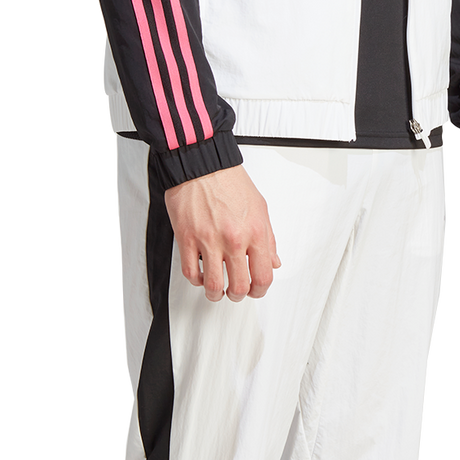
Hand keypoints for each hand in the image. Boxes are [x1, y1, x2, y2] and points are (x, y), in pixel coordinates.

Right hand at [164, 164, 281, 301]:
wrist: (202, 164)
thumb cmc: (229, 181)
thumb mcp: (260, 208)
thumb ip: (268, 239)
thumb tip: (273, 261)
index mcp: (255, 232)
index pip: (263, 276)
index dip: (260, 290)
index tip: (255, 290)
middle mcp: (233, 239)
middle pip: (238, 286)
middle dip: (238, 295)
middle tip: (235, 292)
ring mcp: (208, 240)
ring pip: (212, 285)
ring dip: (215, 293)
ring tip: (216, 290)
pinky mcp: (186, 238)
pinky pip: (190, 272)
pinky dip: (196, 280)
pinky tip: (200, 274)